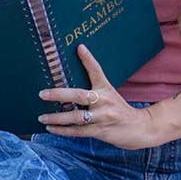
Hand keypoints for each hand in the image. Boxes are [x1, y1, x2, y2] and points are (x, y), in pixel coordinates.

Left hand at [37, 44, 161, 148]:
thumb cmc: (118, 109)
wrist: (138, 128)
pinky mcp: (99, 131)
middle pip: (79, 96)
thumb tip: (73, 78)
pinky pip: (78, 132)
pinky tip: (50, 128)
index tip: (79, 48)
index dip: (88, 59)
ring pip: (76, 117)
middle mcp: (104, 102)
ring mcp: (102, 117)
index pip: (97, 71)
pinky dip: (63, 130)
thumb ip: (93, 87)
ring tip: (41, 117)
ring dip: (57, 117)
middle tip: (42, 94)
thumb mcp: (109, 94)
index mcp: (106, 89)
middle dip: (59, 95)